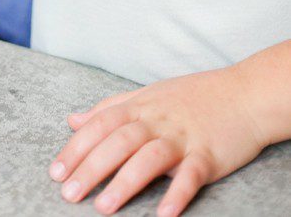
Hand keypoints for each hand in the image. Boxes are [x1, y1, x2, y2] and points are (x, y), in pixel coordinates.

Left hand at [49, 64, 266, 215]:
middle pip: (118, 141)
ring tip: (103, 207)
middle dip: (91, 168)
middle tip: (69, 194)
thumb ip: (109, 109)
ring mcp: (183, 137)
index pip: (101, 124)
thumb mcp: (147, 96)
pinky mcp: (209, 154)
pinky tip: (163, 214)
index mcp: (140, 106)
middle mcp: (157, 120)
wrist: (244, 95)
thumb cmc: (193, 97)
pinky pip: (191, 174)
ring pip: (149, 157)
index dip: (77, 147)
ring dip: (125, 182)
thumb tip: (73, 120)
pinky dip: (177, 193)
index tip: (56, 171)